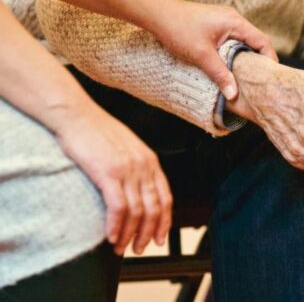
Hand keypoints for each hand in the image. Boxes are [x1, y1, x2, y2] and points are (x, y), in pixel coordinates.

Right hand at [49, 100, 171, 255]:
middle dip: (148, 233)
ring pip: (137, 211)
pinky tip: (111, 236)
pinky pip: (118, 207)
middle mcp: (143, 166)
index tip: (159, 238)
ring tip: (122, 248)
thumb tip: (137, 190)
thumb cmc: (97, 131)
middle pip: (154, 208)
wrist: (77, 115)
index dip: (164, 221)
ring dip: (130, 234)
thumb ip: (136, 167)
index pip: (166, 197)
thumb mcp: (127, 147)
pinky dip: (116, 226)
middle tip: (139, 248)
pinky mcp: (108, 173)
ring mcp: (127, 169)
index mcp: (150, 161)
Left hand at [152, 0, 277, 99]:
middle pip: (255, 41)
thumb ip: (220, 75)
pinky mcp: (214, 24)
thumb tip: (234, 95)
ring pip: (242, 42)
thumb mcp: (201, 55)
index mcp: (235, 22)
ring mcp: (223, 20)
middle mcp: (233, 19)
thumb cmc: (178, 29)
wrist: (156, 14)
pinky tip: (229, 66)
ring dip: (245, 58)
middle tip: (260, 81)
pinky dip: (234, 53)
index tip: (271, 78)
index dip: (270, 60)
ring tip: (246, 77)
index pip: (262, 41)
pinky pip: (232, 40)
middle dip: (259, 61)